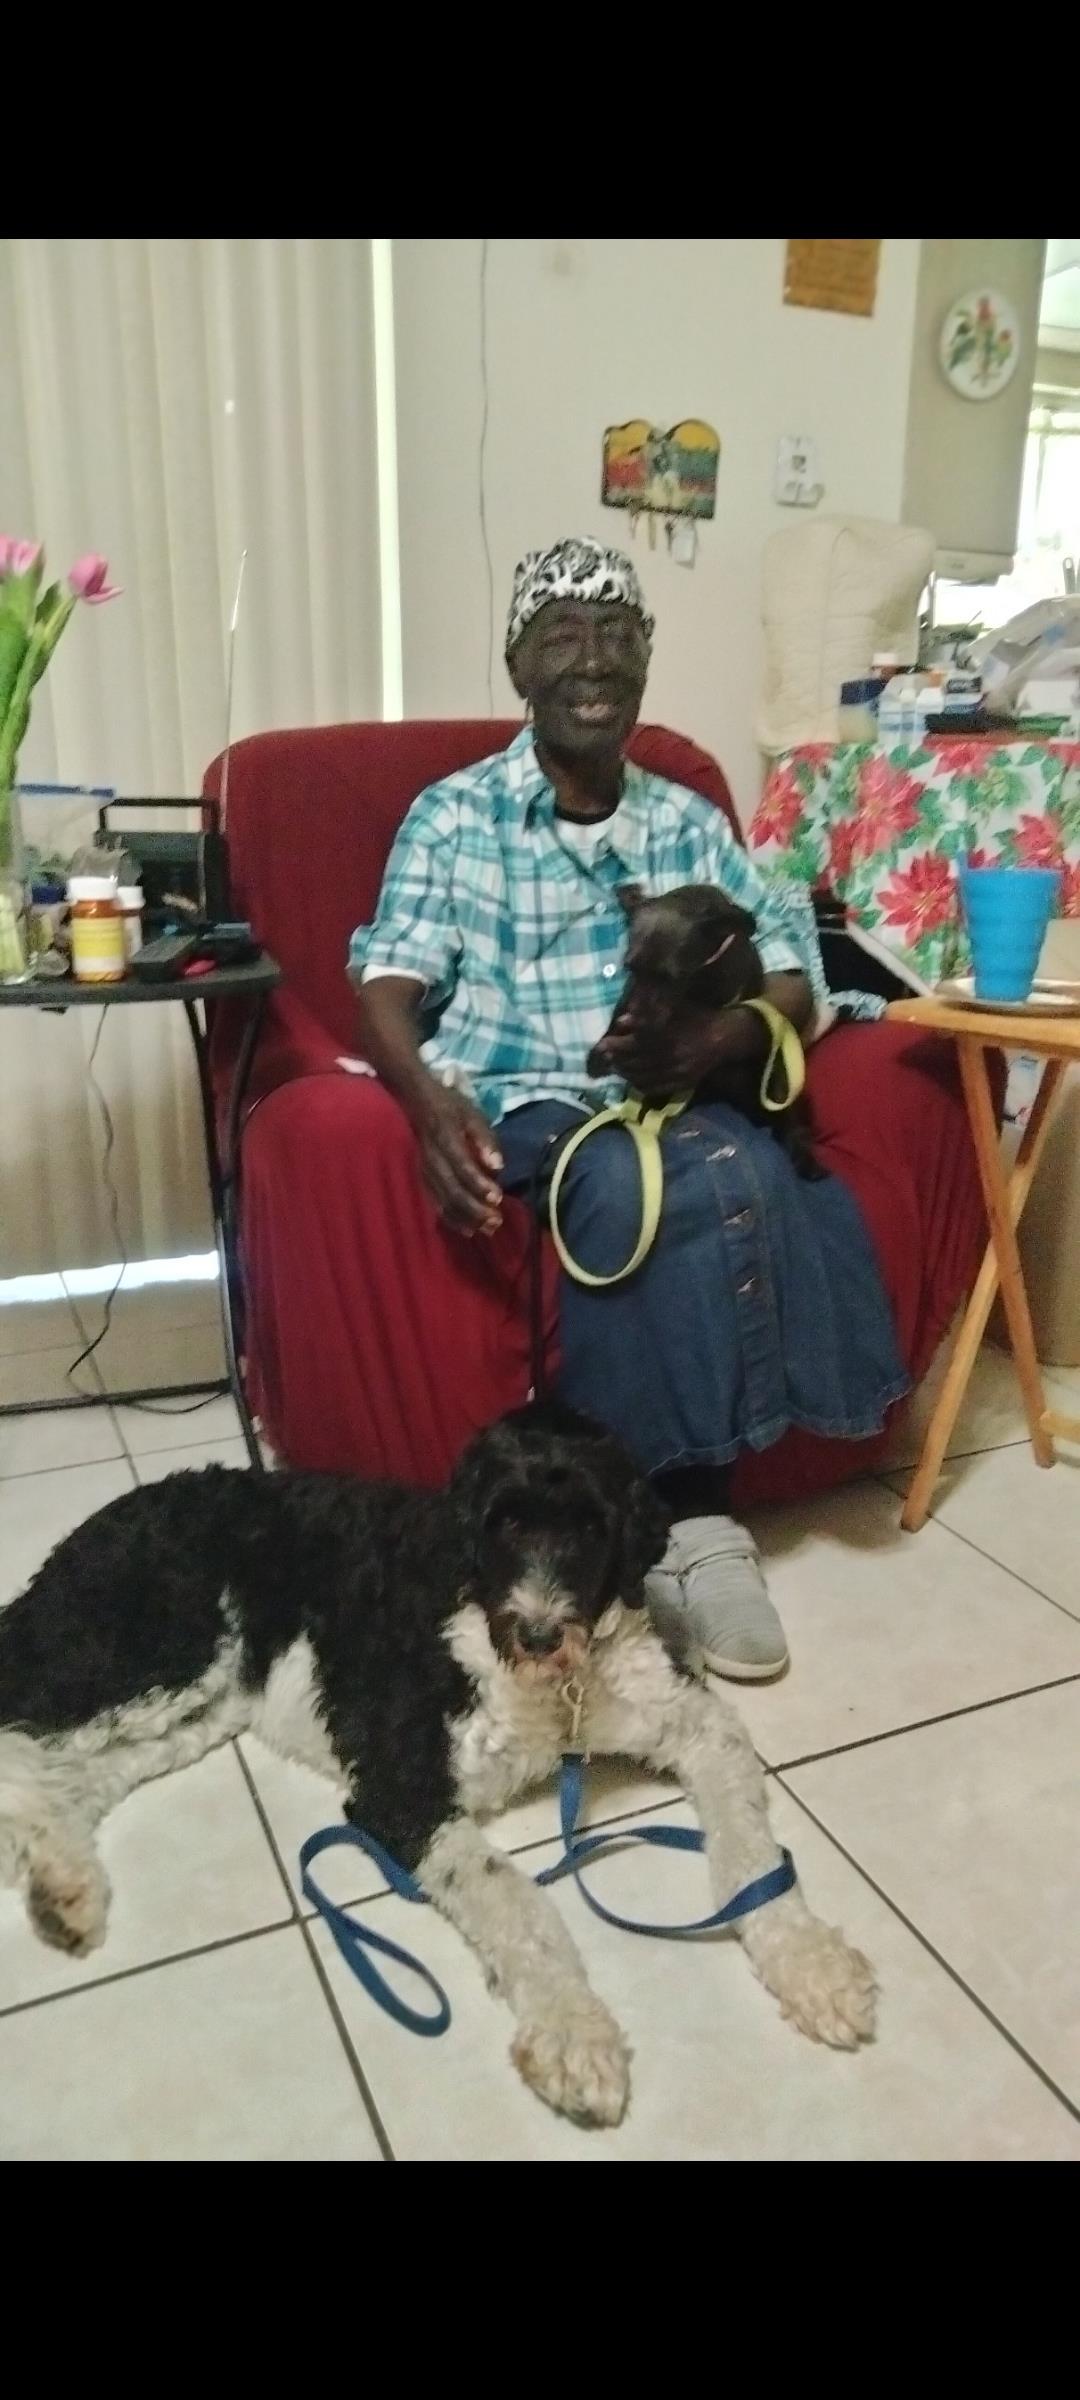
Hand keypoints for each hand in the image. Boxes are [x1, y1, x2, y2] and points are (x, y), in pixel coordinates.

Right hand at [417, 1086, 503, 1235]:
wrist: (420, 1105)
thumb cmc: (454, 1110)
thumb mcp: (474, 1116)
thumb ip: (486, 1140)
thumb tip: (498, 1167)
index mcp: (445, 1138)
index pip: (461, 1166)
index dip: (479, 1184)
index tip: (498, 1198)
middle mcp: (432, 1159)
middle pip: (451, 1189)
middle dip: (475, 1209)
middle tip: (496, 1221)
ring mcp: (425, 1172)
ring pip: (443, 1201)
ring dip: (466, 1218)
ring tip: (488, 1229)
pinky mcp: (424, 1181)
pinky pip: (436, 1204)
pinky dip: (452, 1219)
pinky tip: (469, 1230)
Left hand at [600, 1008, 759, 1098]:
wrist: (724, 1037)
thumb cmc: (697, 1017)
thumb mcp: (672, 1009)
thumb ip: (646, 1014)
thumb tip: (621, 1020)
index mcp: (668, 1037)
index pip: (634, 1045)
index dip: (616, 1046)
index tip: (602, 1044)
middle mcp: (671, 1057)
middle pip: (636, 1063)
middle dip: (617, 1060)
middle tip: (604, 1058)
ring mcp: (677, 1073)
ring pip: (644, 1078)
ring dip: (626, 1074)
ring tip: (614, 1067)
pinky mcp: (682, 1083)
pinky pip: (656, 1088)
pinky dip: (640, 1085)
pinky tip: (632, 1079)